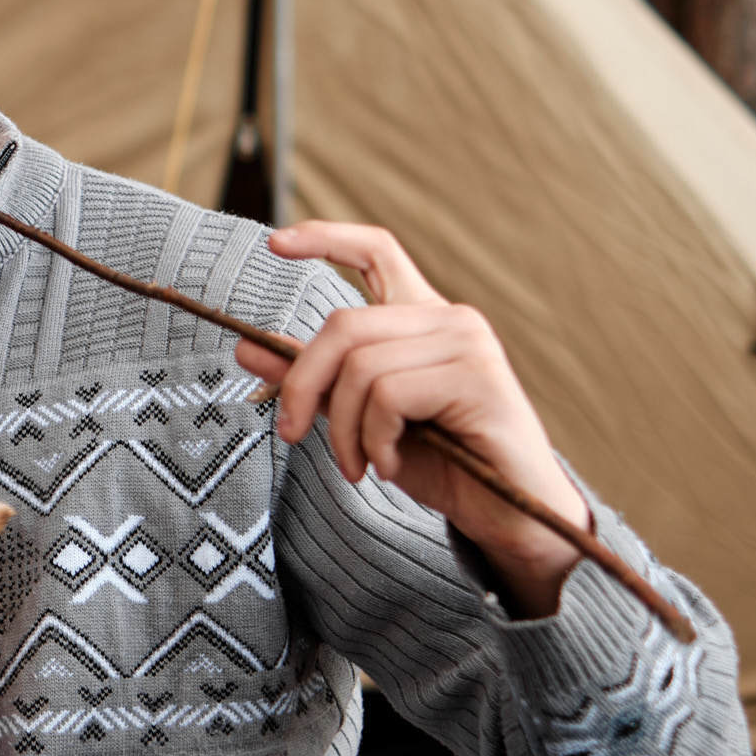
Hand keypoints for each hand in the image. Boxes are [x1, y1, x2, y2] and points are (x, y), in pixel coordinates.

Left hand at [233, 222, 591, 614]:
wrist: (509, 517)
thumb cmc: (444, 464)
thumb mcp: (360, 418)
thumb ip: (312, 380)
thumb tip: (246, 348)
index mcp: (422, 318)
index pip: (377, 252)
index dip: (326, 238)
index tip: (275, 242)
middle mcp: (450, 319)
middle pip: (344, 325)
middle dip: (302, 383)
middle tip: (290, 432)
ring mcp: (468, 344)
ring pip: (361, 367)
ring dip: (343, 428)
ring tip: (358, 465)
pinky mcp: (477, 378)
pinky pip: (389, 396)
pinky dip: (374, 440)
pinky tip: (392, 465)